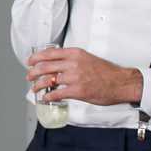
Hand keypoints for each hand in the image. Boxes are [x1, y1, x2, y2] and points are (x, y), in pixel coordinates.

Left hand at [27, 46, 142, 108]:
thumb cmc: (107, 72)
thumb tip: (58, 65)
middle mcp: (73, 63)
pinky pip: (56, 94)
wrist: (121, 82)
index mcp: (75, 53)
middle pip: (45, 66)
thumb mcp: (88, 58)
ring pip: (48, 80)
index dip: (36, 57)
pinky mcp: (77, 91)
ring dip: (38, 85)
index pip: (49, 53)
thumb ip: (72, 60)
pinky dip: (48, 96)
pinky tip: (45, 98)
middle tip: (29, 76)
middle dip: (33, 72)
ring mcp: (75, 77)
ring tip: (34, 88)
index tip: (30, 61)